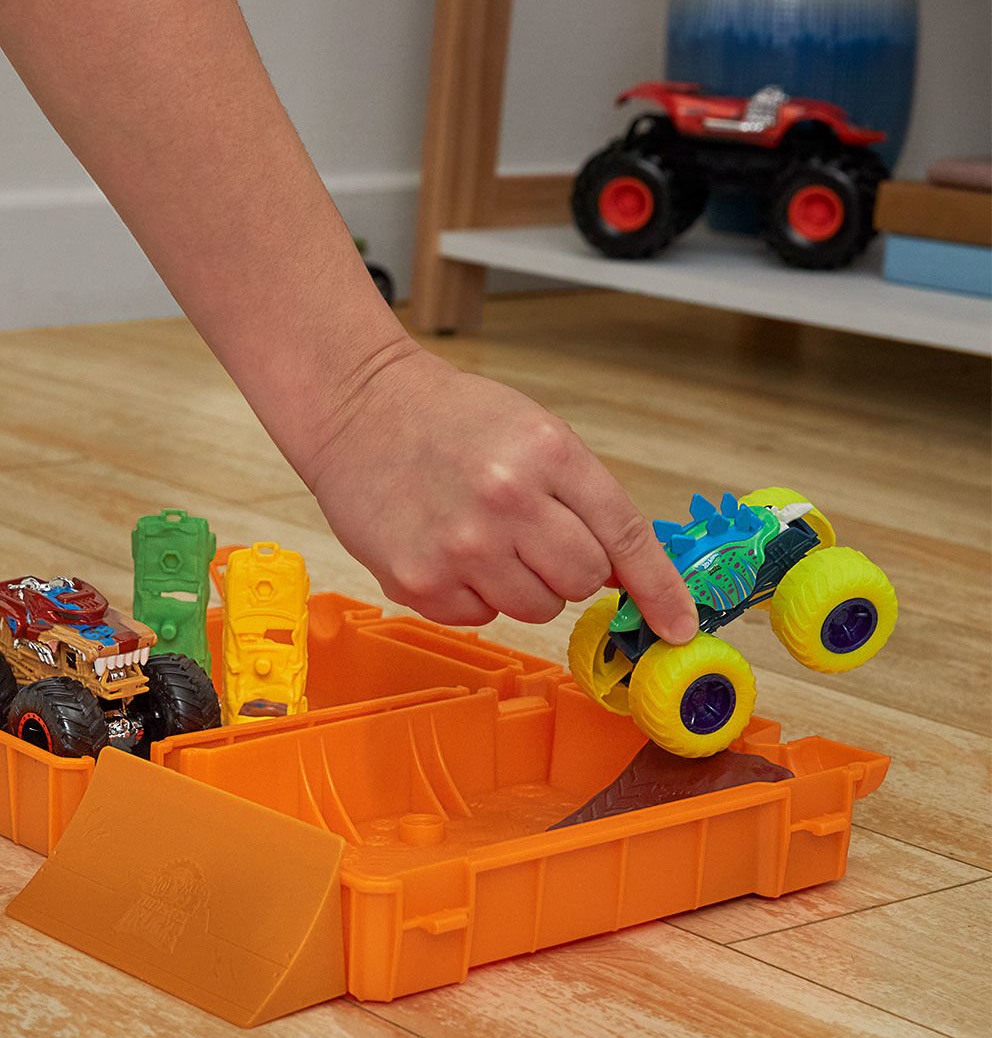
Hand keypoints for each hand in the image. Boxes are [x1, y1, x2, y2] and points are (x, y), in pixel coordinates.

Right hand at [302, 345, 698, 641]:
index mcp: (546, 453)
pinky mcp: (419, 583)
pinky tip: (445, 548)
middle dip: (568, 567)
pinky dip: (472, 593)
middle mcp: (505, 503)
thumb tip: (627, 574)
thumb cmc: (450, 419)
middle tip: (530, 532)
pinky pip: (480, 617)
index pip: (624, 537)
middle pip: (582, 582)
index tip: (678, 626)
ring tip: (479, 535)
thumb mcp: (534, 433)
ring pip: (534, 608)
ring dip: (520, 583)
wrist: (358, 410)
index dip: (659, 589)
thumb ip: (584, 498)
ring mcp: (459, 548)